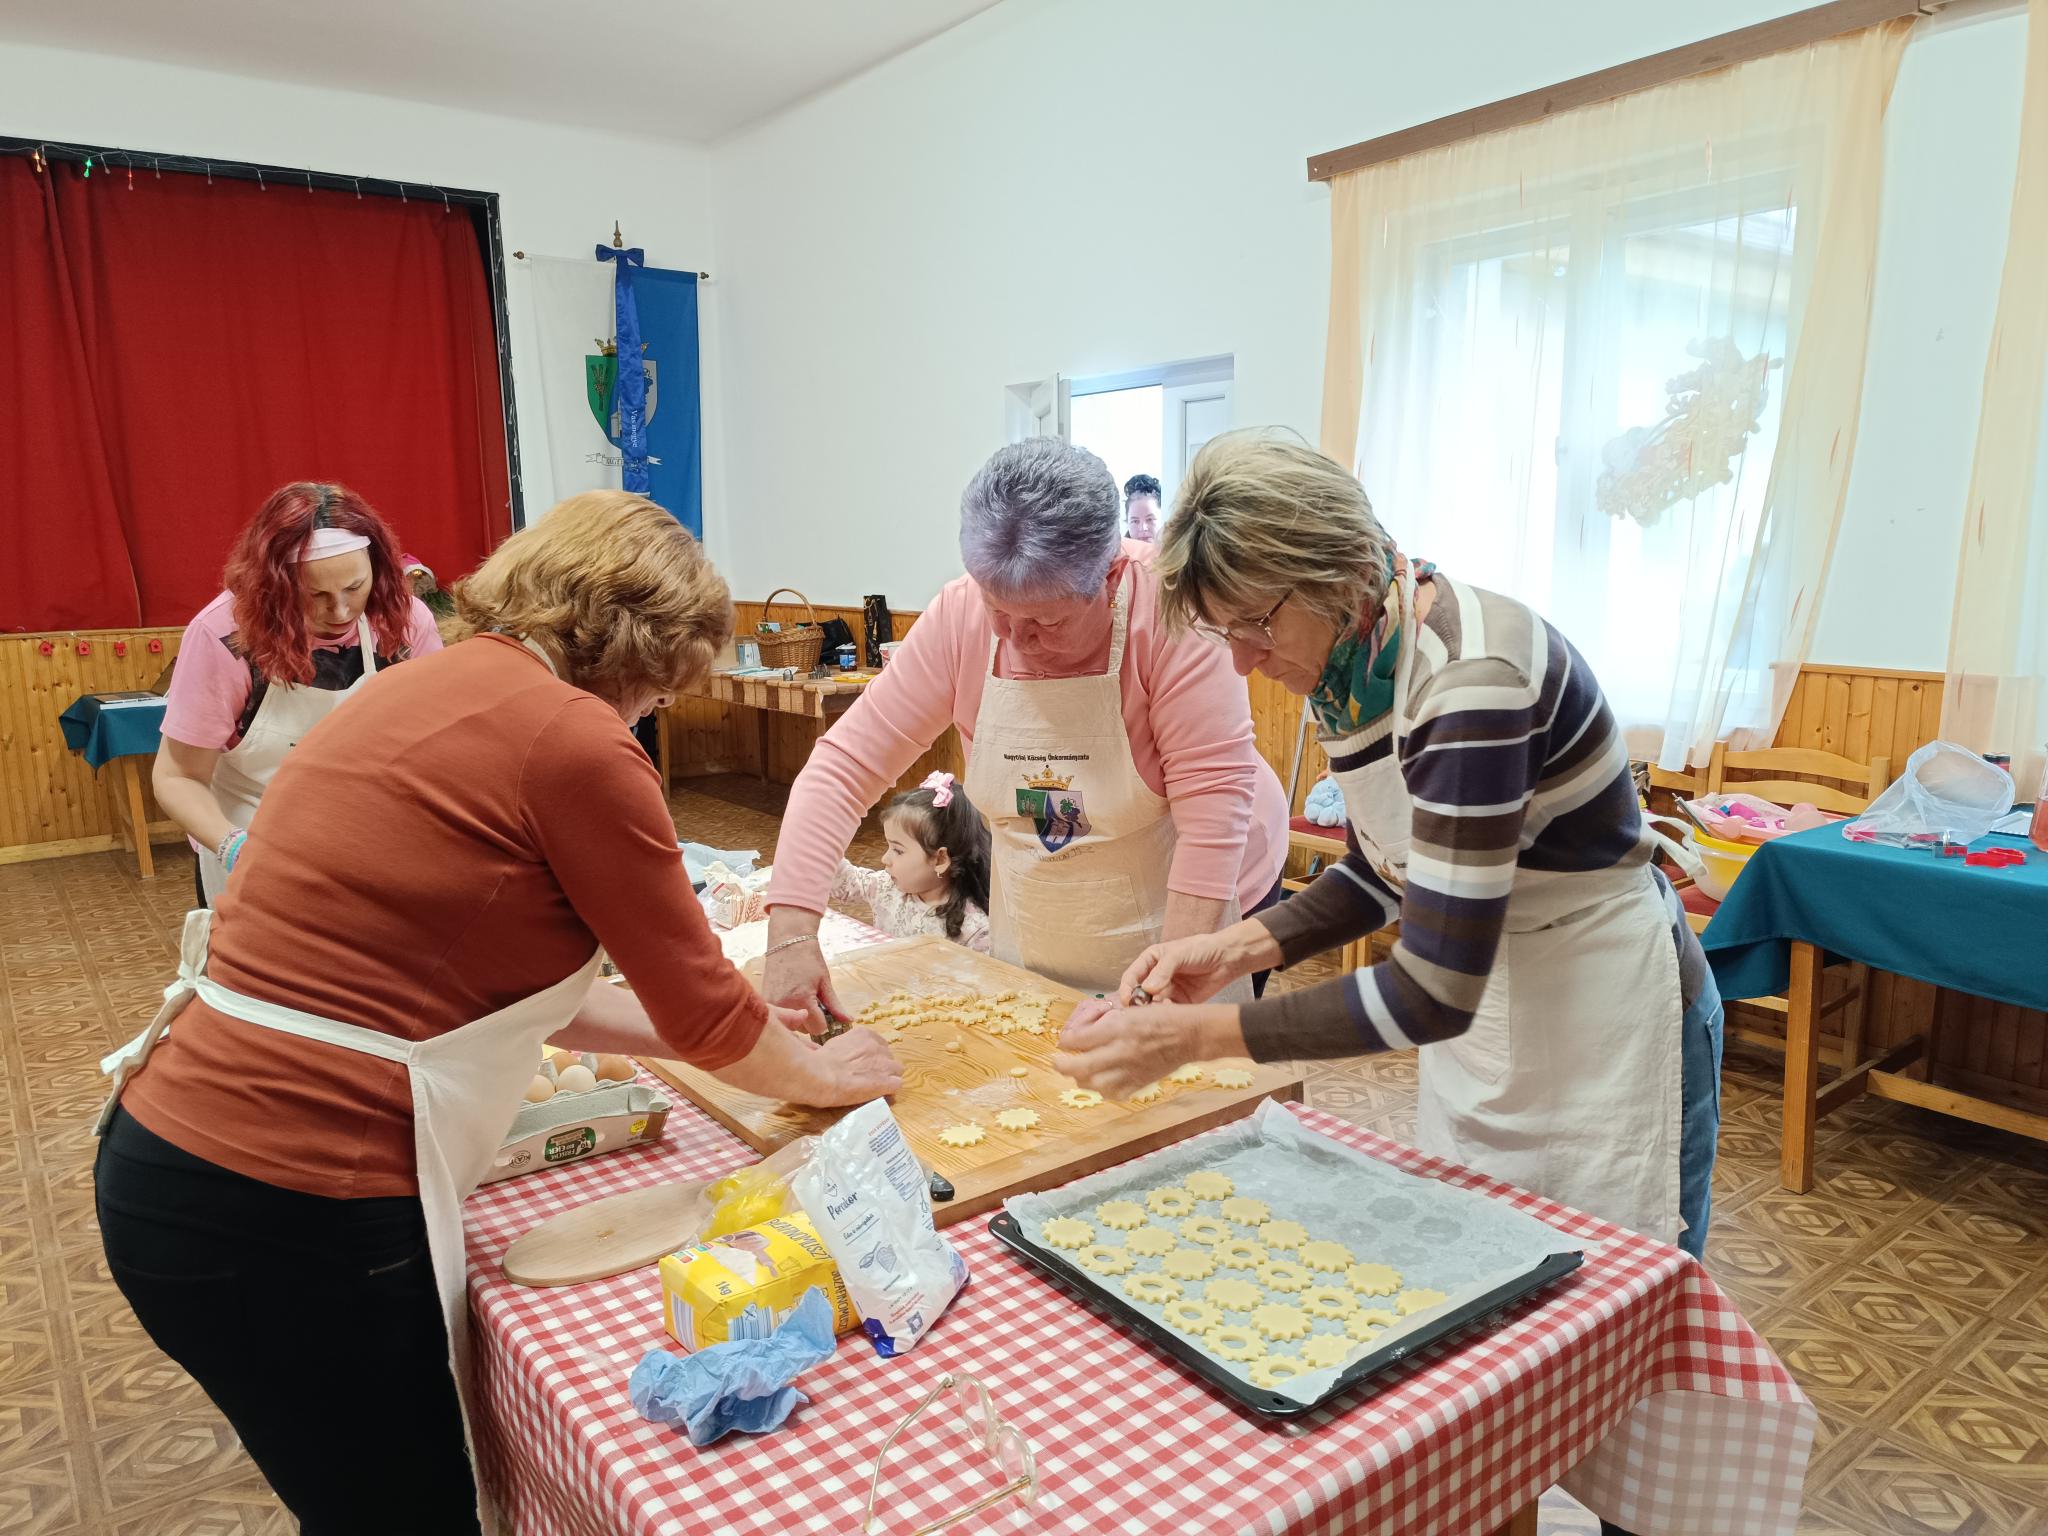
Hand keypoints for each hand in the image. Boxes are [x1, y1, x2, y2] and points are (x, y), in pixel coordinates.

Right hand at [761, 921, 845, 1034]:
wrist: (788, 941)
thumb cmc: (808, 958)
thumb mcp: (825, 982)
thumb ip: (835, 1005)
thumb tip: (848, 1020)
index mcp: (801, 1001)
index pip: (818, 1029)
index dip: (826, 1022)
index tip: (827, 1012)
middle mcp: (784, 1006)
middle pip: (804, 1030)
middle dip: (812, 1021)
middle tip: (814, 1002)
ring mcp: (772, 1004)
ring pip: (792, 1025)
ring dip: (799, 1018)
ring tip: (802, 999)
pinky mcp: (766, 1001)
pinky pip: (781, 1017)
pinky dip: (788, 1012)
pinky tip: (792, 998)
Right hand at [794, 1027, 904, 1105]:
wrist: (822, 1076)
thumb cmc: (820, 1061)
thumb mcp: (832, 1045)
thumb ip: (843, 1046)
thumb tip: (834, 1050)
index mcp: (864, 1035)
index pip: (878, 1043)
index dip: (872, 1055)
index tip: (863, 1063)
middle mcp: (877, 1046)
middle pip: (887, 1056)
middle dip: (880, 1065)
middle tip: (867, 1075)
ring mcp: (884, 1064)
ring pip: (897, 1069)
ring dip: (888, 1077)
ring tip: (875, 1086)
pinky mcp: (887, 1082)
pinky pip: (897, 1084)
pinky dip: (890, 1089)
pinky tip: (880, 1094)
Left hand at [1054, 1003, 1242, 1099]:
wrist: (1187, 1035)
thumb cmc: (1160, 1018)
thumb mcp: (1128, 1011)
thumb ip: (1103, 1025)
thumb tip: (1079, 1036)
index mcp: (1117, 1028)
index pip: (1077, 1039)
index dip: (1065, 1041)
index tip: (1064, 1041)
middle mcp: (1120, 1051)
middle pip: (1079, 1067)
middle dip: (1062, 1065)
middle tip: (1058, 1062)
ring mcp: (1129, 1071)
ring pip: (1092, 1084)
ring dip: (1081, 1078)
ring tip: (1080, 1070)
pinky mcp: (1137, 1084)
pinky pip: (1111, 1093)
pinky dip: (1102, 1088)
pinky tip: (1102, 1080)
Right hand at [1118, 924, 1271, 1005]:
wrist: (1227, 958)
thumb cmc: (1201, 949)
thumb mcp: (1179, 954)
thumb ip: (1163, 971)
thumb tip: (1148, 989)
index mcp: (1150, 961)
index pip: (1132, 976)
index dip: (1127, 988)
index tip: (1127, 1000)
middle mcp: (1155, 977)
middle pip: (1140, 994)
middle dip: (1138, 1004)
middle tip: (1140, 1012)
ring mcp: (1167, 991)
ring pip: (1153, 1005)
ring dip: (1153, 1011)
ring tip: (1157, 1014)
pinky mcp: (1180, 1003)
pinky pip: (1168, 1012)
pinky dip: (1167, 1015)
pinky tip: (1171, 1015)